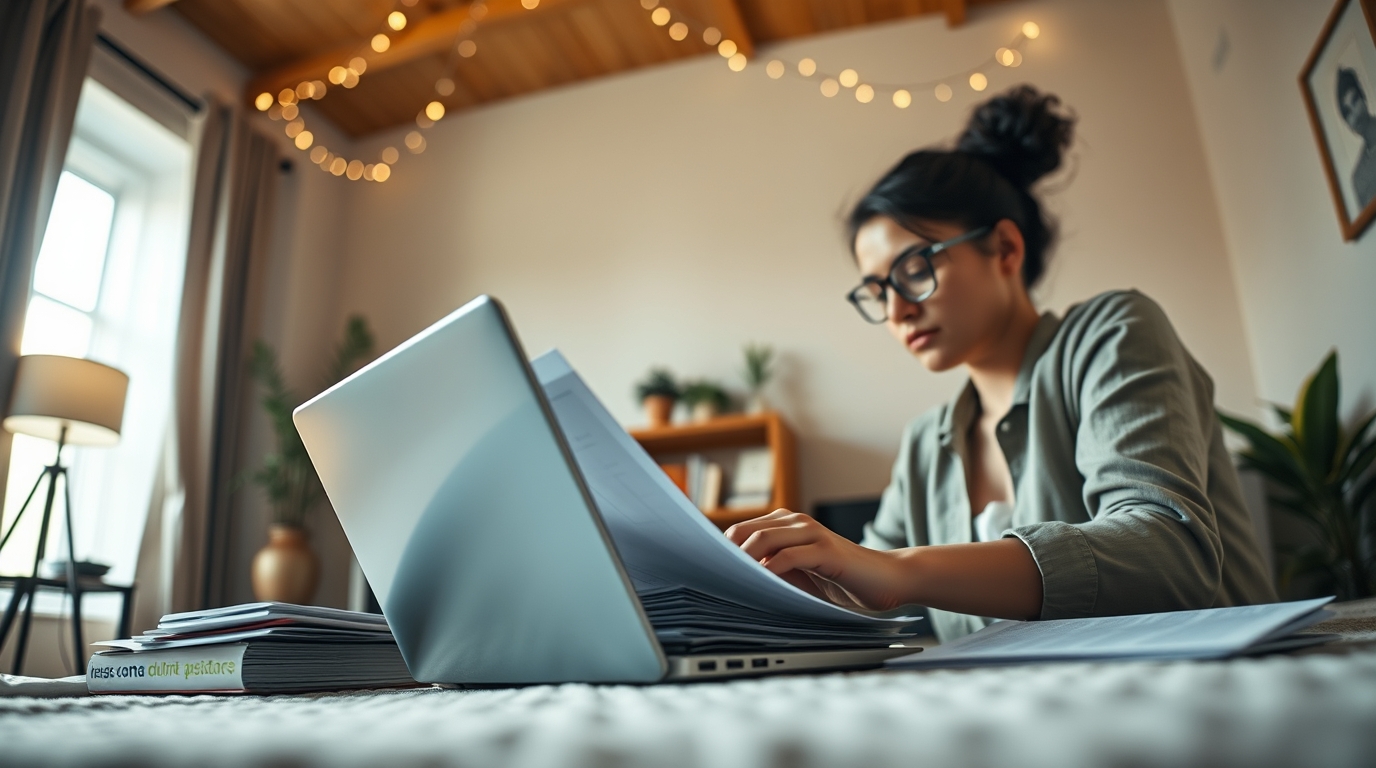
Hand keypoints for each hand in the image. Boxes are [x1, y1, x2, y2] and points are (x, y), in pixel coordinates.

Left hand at [725, 509, 911, 611]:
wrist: (886, 579)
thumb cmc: (841, 580)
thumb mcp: (798, 576)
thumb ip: (771, 570)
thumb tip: (732, 580)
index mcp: (785, 524)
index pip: (741, 530)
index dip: (720, 548)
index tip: (704, 570)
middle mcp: (796, 522)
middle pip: (746, 531)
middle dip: (725, 555)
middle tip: (711, 578)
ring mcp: (812, 533)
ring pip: (764, 539)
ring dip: (744, 561)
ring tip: (730, 582)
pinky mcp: (826, 549)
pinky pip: (789, 556)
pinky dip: (771, 570)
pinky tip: (762, 584)